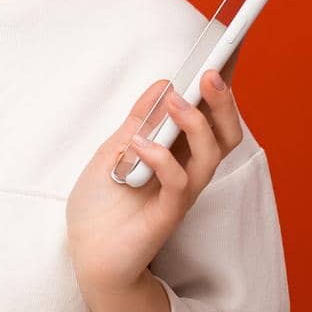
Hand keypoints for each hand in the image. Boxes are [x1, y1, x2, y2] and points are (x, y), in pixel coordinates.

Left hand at [65, 55, 243, 292]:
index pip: (212, 120)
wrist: (86, 254)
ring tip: (175, 101)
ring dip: (195, 124)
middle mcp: (187, 172)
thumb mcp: (114, 149)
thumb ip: (139, 120)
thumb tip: (165, 83)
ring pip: (210, 156)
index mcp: (179, 154)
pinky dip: (162, 158)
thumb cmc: (101, 205)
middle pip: (226, 136)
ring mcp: (180, 195)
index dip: (221, 93)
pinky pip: (179, 184)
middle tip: (210, 74)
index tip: (222, 58)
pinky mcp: (168, 216)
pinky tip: (140, 145)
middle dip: (224, 103)